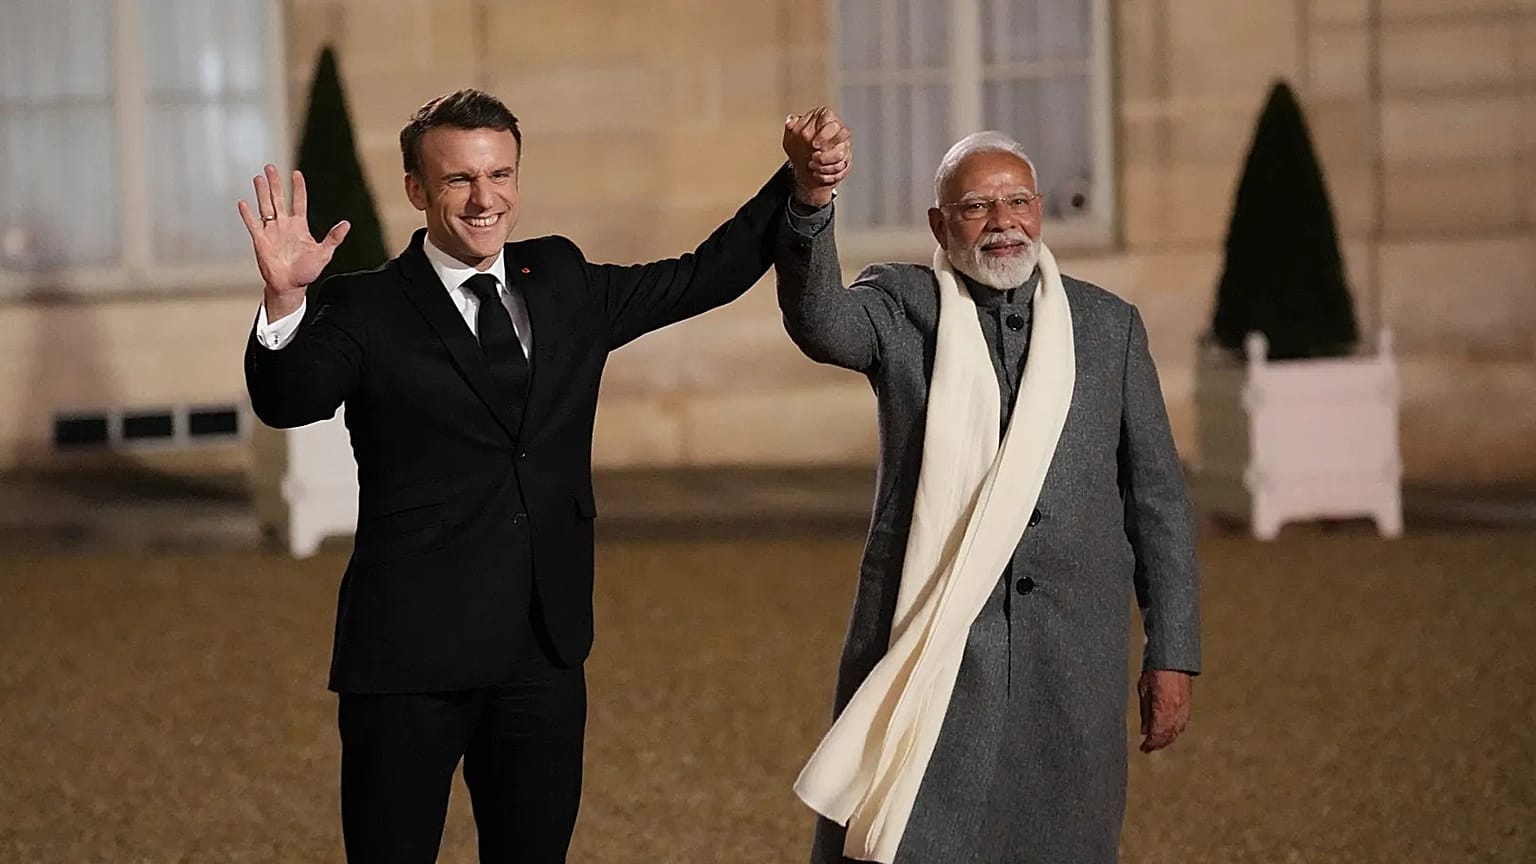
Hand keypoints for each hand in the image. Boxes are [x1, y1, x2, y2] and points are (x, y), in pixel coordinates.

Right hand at [237, 164, 350, 320]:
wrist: (290, 286)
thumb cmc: (307, 271)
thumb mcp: (324, 253)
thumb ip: (333, 238)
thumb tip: (347, 224)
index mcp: (300, 226)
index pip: (299, 202)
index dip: (298, 188)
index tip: (296, 173)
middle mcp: (284, 225)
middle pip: (279, 199)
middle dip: (275, 183)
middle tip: (270, 167)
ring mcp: (272, 232)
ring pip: (265, 207)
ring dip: (262, 193)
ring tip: (258, 178)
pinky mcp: (261, 241)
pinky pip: (253, 225)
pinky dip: (248, 215)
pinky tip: (243, 203)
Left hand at [782, 107, 850, 208]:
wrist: (803, 167)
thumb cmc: (800, 148)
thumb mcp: (790, 135)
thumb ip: (791, 125)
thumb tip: (791, 121)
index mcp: (825, 119)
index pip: (831, 121)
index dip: (824, 134)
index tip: (814, 144)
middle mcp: (837, 131)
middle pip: (842, 135)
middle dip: (826, 150)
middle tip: (814, 156)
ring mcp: (844, 146)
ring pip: (842, 155)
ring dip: (824, 165)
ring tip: (812, 165)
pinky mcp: (846, 162)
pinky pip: (841, 170)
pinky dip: (827, 175)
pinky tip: (817, 173)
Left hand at [1138, 669, 1191, 752]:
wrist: (1173, 659)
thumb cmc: (1155, 672)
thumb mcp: (1144, 690)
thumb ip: (1145, 712)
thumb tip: (1144, 731)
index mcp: (1163, 708)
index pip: (1157, 734)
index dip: (1150, 744)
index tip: (1143, 749)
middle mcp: (1176, 711)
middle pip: (1168, 735)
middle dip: (1158, 743)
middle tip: (1149, 748)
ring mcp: (1184, 708)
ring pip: (1177, 731)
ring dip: (1167, 739)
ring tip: (1157, 743)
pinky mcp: (1188, 704)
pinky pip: (1183, 723)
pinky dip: (1176, 731)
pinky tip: (1170, 733)